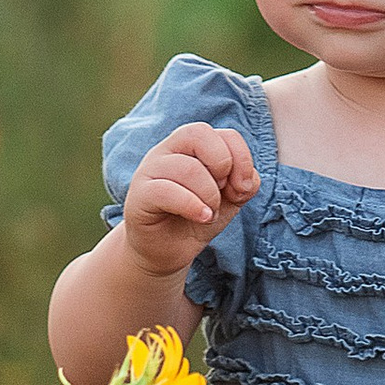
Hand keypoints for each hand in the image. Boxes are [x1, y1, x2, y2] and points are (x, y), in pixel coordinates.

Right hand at [122, 122, 257, 277]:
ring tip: (209, 214)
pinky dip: (192, 206)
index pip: (224, 133)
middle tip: (222, 193)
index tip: (241, 188)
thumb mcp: (230, 199)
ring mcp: (150, 170)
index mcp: (192, 146)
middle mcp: (168, 150)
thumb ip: (244, 182)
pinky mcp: (139, 195)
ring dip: (209, 195)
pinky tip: (201, 218)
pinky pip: (166, 191)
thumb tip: (244, 181)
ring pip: (188, 168)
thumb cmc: (197, 217)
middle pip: (199, 134)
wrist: (168, 251)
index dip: (241, 159)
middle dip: (223, 166)